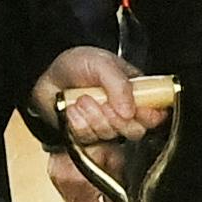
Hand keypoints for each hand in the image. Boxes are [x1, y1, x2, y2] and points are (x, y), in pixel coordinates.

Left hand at [39, 47, 157, 147]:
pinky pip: (88, 138)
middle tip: (102, 102)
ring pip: (110, 135)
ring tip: (81, 99)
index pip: (155, 112)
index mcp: (135, 92)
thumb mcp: (101, 63)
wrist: (46, 76)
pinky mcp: (88, 135)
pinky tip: (72, 110)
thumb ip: (119, 84)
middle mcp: (124, 111)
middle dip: (116, 119)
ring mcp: (105, 124)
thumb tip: (130, 110)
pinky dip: (78, 123)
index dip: (149, 116)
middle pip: (135, 130)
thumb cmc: (77, 64)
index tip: (137, 111)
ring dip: (93, 117)